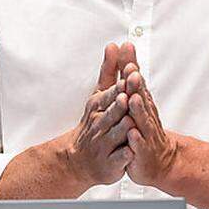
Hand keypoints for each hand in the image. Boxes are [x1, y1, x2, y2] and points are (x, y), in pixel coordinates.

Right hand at [58, 43, 134, 187]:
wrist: (78, 159)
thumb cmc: (94, 123)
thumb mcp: (99, 94)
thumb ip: (110, 70)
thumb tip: (114, 45)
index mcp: (98, 106)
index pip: (110, 94)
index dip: (120, 86)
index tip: (129, 76)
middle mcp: (99, 124)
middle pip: (112, 113)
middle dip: (119, 104)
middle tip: (127, 95)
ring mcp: (104, 144)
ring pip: (115, 134)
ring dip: (122, 127)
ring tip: (129, 119)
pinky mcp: (110, 163)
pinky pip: (118, 158)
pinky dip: (124, 154)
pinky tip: (131, 150)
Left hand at [120, 56, 180, 186]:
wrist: (159, 161)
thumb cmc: (144, 127)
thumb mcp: (137, 97)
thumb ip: (130, 72)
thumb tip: (126, 44)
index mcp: (142, 103)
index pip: (137, 84)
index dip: (132, 71)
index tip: (127, 57)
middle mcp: (146, 116)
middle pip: (141, 99)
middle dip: (136, 86)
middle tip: (131, 71)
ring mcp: (146, 134)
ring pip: (142, 121)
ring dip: (138, 110)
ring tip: (132, 98)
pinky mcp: (142, 152)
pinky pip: (139, 146)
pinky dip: (136, 140)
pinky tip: (131, 134)